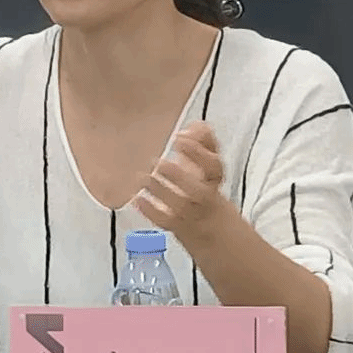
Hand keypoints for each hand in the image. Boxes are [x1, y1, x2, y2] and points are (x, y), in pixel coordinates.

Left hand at [133, 121, 227, 239]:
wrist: (211, 228)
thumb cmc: (205, 188)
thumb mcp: (207, 165)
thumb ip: (203, 142)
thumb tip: (197, 125)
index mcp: (213, 180)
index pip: (214, 167)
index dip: (198, 152)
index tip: (180, 137)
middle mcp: (205, 198)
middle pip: (200, 192)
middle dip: (180, 176)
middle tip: (160, 162)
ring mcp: (191, 214)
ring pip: (181, 207)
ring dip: (161, 190)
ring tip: (144, 176)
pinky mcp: (176, 227)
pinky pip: (165, 222)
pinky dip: (150, 210)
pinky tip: (137, 198)